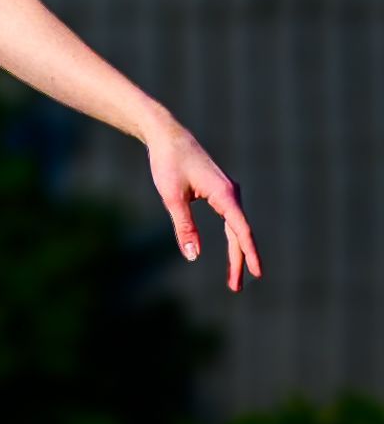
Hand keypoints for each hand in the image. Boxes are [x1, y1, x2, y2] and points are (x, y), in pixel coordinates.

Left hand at [145, 121, 261, 292]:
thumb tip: (193, 256)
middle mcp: (231, 192)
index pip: (241, 230)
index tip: (257, 273)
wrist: (166, 135)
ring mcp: (227, 191)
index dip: (248, 253)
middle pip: (239, 233)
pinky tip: (232, 250)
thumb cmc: (168, 163)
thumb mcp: (172, 197)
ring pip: (235, 227)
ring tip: (234, 279)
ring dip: (235, 252)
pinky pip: (230, 219)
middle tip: (235, 288)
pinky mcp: (220, 191)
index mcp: (224, 194)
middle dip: (238, 261)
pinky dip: (232, 237)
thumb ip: (184, 226)